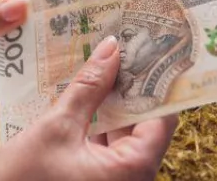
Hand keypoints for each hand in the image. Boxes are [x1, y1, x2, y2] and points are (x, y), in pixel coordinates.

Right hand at [0, 36, 177, 180]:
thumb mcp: (53, 129)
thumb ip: (88, 87)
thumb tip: (112, 48)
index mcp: (134, 171)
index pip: (163, 116)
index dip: (156, 81)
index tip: (149, 48)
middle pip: (143, 123)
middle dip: (129, 87)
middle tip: (122, 49)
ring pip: (121, 136)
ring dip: (110, 104)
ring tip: (102, 64)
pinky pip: (103, 151)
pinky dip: (95, 126)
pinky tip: (83, 97)